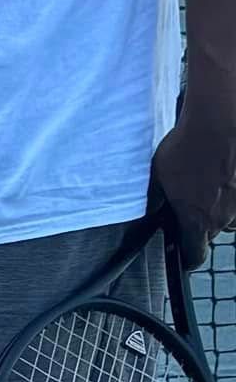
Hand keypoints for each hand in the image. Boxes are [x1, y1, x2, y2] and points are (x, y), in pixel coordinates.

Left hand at [152, 111, 235, 266]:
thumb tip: (153, 210)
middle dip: (202, 222)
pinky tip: (224, 173)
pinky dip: (233, 189)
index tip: (184, 256)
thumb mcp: (158, 175)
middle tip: (192, 198)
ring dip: (222, 206)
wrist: (219, 124)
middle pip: (213, 232)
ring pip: (231, 215)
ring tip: (210, 181)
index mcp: (197, 220)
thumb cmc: (187, 148)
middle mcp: (224, 218)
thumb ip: (158, 198)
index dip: (188, 258)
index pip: (194, 254)